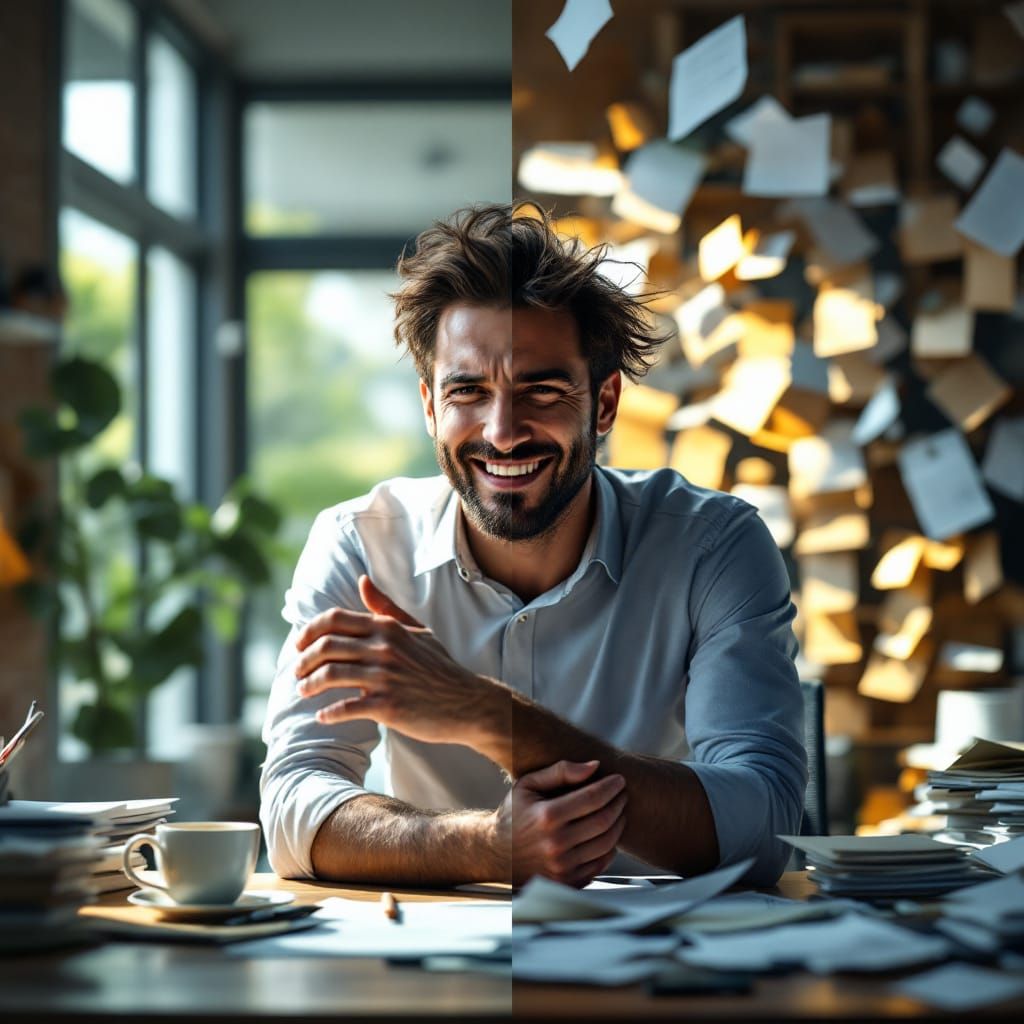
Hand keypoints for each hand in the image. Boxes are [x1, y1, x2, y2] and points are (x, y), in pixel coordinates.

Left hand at [294, 575, 502, 747]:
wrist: (466, 702)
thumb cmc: (438, 666)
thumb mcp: (415, 630)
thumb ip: (386, 607)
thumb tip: (362, 580)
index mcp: (387, 628)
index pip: (334, 619)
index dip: (309, 631)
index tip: (299, 644)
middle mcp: (384, 648)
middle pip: (327, 646)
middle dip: (304, 660)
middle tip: (298, 672)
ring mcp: (386, 677)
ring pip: (331, 676)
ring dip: (310, 685)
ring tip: (304, 692)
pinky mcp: (388, 706)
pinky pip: (347, 707)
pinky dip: (329, 713)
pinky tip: (322, 716)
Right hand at [494, 760, 626, 886]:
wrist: (495, 853)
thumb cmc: (514, 813)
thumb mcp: (528, 784)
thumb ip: (561, 771)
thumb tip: (595, 766)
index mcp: (546, 816)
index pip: (592, 798)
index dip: (611, 787)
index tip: (619, 780)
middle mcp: (555, 844)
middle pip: (603, 821)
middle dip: (618, 804)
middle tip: (622, 794)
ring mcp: (562, 867)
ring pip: (607, 844)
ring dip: (619, 825)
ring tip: (618, 811)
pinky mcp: (567, 883)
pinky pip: (601, 863)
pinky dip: (611, 847)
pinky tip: (608, 833)